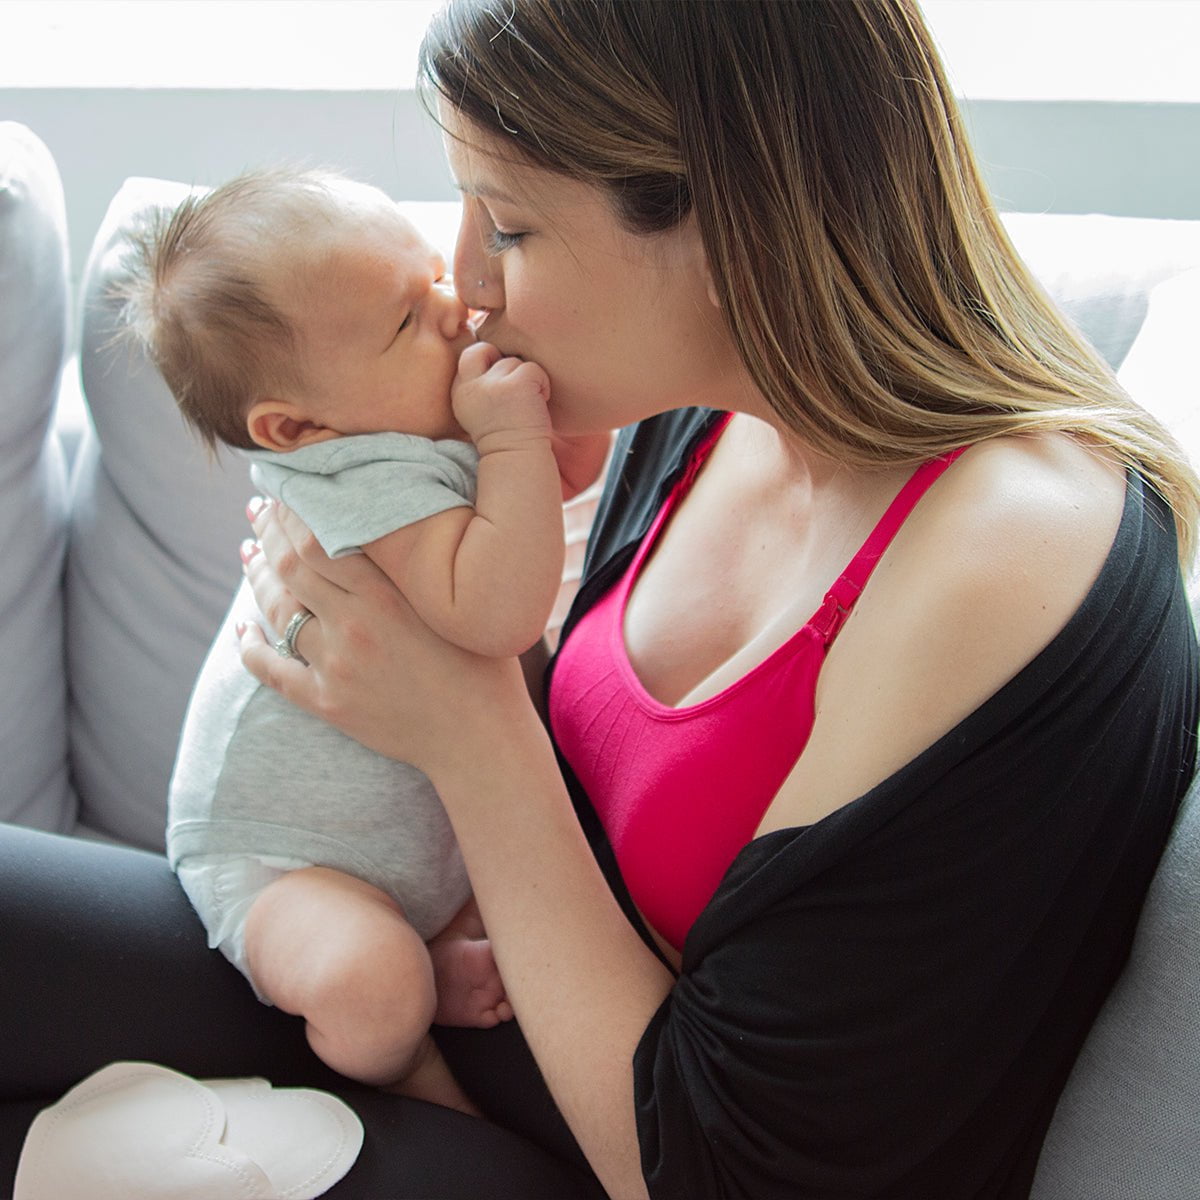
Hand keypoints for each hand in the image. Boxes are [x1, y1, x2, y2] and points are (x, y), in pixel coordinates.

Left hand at [237, 499, 526, 773]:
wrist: (479, 736)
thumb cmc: (484, 661)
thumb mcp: (459, 598)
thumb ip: (424, 559)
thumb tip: (399, 512)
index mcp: (388, 594)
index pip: (318, 535)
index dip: (293, 507)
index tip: (287, 486)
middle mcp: (355, 625)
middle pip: (290, 564)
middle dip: (267, 531)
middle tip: (259, 508)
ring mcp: (336, 666)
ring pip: (277, 609)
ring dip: (257, 576)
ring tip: (249, 552)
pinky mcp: (327, 702)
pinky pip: (271, 669)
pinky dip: (250, 645)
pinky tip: (243, 626)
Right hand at [452, 341, 551, 447]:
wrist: (518, 460)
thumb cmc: (505, 439)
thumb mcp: (480, 411)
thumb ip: (480, 385)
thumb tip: (497, 357)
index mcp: (460, 392)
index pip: (469, 357)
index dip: (487, 362)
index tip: (501, 384)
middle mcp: (472, 385)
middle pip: (484, 348)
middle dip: (500, 358)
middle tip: (514, 384)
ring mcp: (493, 384)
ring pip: (514, 362)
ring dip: (526, 379)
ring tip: (527, 404)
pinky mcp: (516, 384)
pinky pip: (533, 369)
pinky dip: (542, 384)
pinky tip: (539, 404)